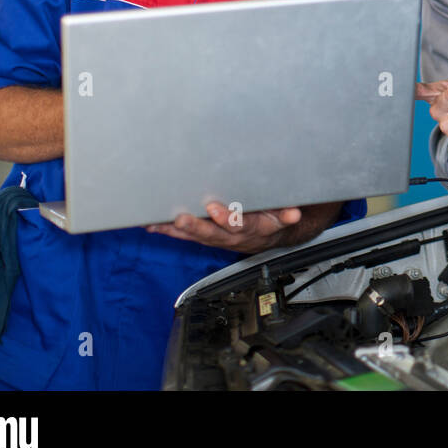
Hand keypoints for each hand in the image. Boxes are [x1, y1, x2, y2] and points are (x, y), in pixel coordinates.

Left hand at [146, 201, 301, 253]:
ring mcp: (219, 238)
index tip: (215, 209)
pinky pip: (188, 236)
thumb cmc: (275, 218)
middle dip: (196, 226)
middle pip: (213, 234)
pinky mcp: (208, 237)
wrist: (273, 235)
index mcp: (253, 229)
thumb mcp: (284, 217)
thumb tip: (294, 214)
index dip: (228, 219)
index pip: (240, 226)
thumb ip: (287, 216)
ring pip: (197, 236)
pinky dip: (170, 231)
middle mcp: (234, 237)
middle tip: (181, 218)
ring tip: (159, 223)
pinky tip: (153, 226)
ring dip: (177, 230)